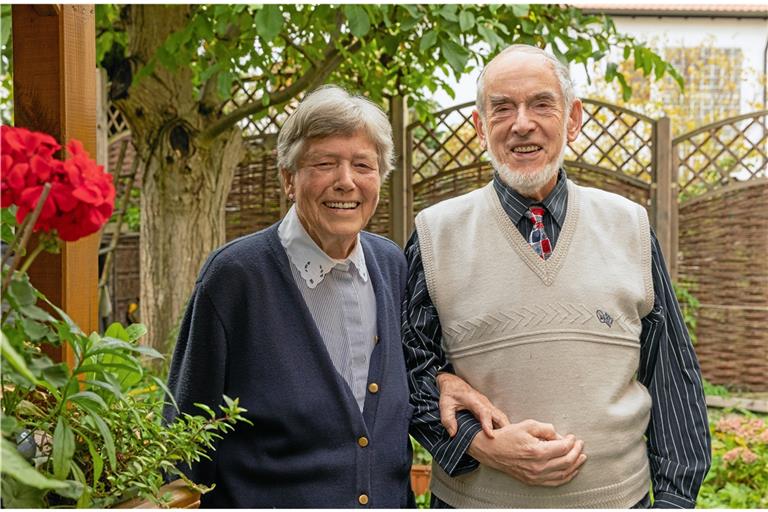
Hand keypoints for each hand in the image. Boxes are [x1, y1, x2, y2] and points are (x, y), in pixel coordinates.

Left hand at [436, 372, 509, 437]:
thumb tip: (453, 434)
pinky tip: (502, 438)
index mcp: (474, 400)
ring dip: (505, 429)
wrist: (453, 383)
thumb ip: (447, 419)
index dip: (488, 424)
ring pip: (501, 417)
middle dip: (504, 429)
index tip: (491, 435)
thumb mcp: (445, 405)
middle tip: (506, 443)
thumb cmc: (450, 393)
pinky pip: (498, 418)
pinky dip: (502, 427)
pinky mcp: (488, 409)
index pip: (484, 412)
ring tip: (506, 443)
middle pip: (499, 415)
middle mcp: (484, 403)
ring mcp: (488, 405)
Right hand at [467, 419, 586, 486]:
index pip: (563, 448)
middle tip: (579, 444)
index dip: (572, 442)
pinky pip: (555, 482)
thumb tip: (559, 435)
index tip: (573, 437)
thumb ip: (546, 428)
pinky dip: (566, 477)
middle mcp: (538, 466)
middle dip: (577, 452)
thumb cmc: (507, 437)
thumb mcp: (527, 425)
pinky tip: (571, 471)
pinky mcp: (533, 481)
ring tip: (581, 457)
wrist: (492, 450)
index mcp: (537, 451)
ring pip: (563, 474)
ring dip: (575, 465)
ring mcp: (536, 476)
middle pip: (566, 461)